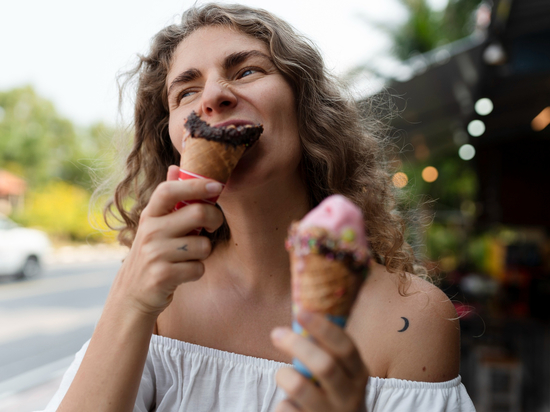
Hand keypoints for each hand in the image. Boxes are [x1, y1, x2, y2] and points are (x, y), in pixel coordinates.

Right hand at [110, 165, 223, 316]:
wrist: (132, 294)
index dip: (195, 184)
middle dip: (214, 219)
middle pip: (197, 214)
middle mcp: (150, 231)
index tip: (217, 186)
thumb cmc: (153, 254)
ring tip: (188, 256)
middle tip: (212, 226)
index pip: (169, 190)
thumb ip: (168, 199)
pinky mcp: (162, 276)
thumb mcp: (155, 225)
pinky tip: (183, 272)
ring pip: (203, 245)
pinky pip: (198, 268)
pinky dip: (197, 271)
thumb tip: (175, 167)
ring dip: (203, 253)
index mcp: (150, 215)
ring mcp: (154, 254)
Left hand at [271, 310, 367, 411]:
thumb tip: (301, 310)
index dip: (323, 328)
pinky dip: (282, 403)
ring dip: (284, 375)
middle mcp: (350, 397)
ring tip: (283, 375)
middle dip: (297, 345)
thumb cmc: (332, 395)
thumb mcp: (341, 374)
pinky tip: (291, 405)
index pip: (345, 347)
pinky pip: (286, 409)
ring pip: (300, 387)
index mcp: (359, 375)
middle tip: (276, 333)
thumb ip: (326, 349)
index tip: (300, 311)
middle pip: (324, 365)